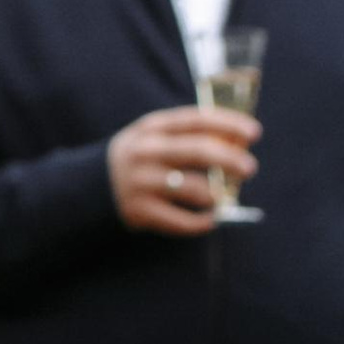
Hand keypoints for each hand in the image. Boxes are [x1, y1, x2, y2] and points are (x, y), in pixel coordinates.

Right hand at [108, 106, 256, 234]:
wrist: (89, 187)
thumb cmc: (138, 159)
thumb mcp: (153, 136)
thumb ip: (186, 134)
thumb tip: (236, 142)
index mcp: (152, 128)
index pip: (197, 120)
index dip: (229, 124)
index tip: (254, 133)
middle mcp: (146, 152)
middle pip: (198, 151)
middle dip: (230, 160)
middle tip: (250, 168)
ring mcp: (142, 183)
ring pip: (193, 188)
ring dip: (216, 194)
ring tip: (225, 197)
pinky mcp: (140, 211)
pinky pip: (179, 220)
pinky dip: (200, 223)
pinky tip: (211, 220)